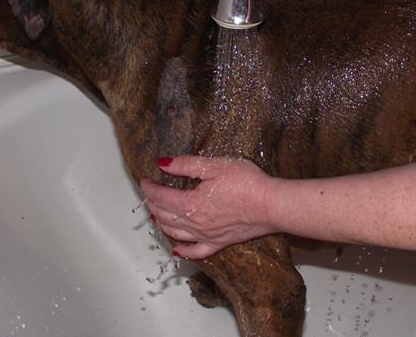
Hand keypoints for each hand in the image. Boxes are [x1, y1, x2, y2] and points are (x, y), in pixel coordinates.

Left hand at [140, 156, 275, 259]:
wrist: (271, 205)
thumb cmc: (246, 182)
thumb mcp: (214, 165)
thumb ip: (185, 165)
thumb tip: (163, 164)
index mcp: (190, 203)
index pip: (161, 197)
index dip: (149, 188)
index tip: (145, 180)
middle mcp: (195, 223)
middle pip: (165, 216)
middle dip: (153, 204)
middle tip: (150, 194)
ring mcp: (206, 236)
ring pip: (175, 233)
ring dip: (162, 224)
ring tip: (156, 215)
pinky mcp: (220, 243)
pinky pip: (196, 252)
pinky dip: (183, 251)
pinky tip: (176, 248)